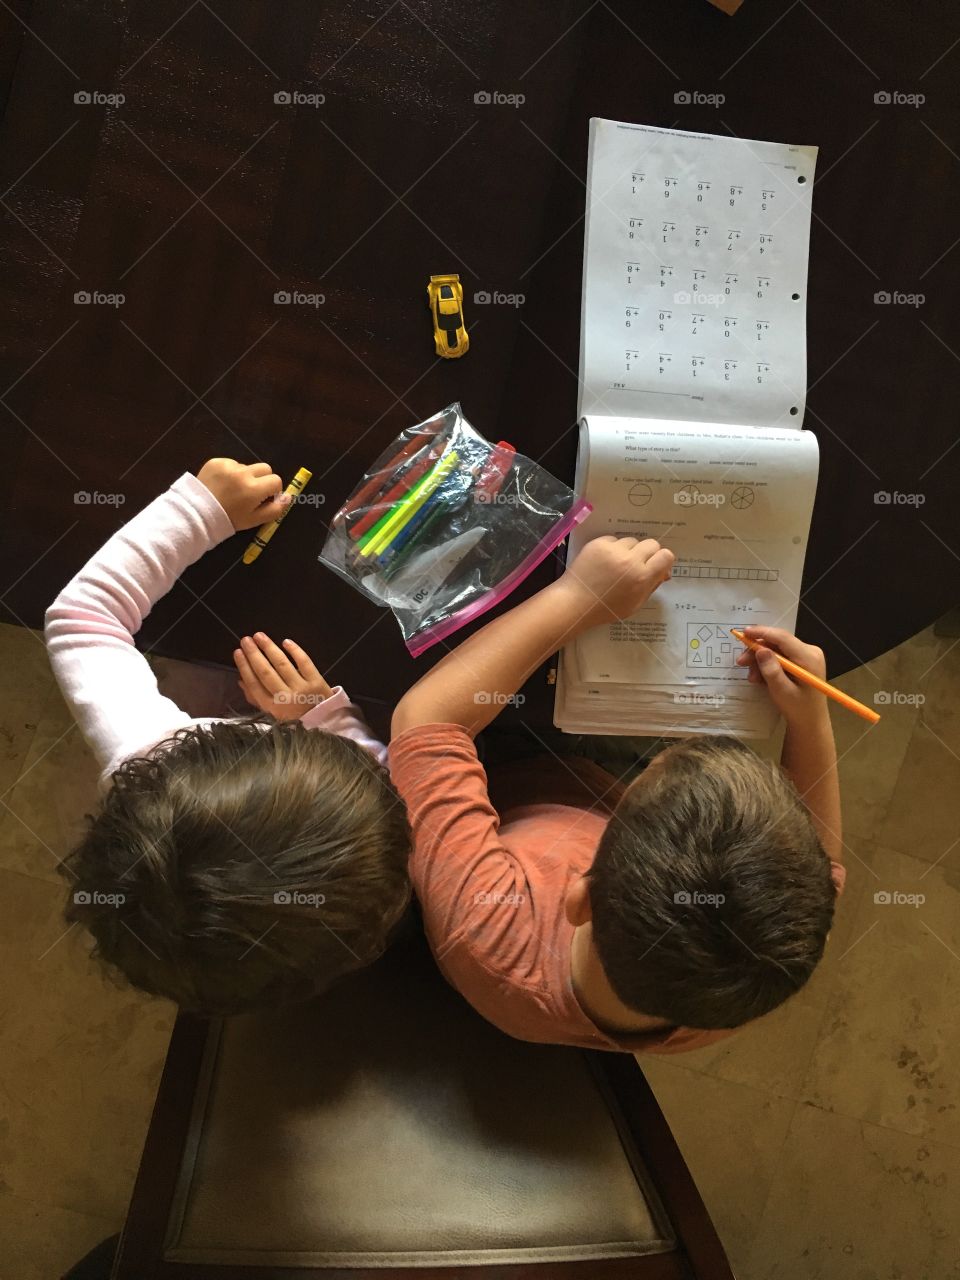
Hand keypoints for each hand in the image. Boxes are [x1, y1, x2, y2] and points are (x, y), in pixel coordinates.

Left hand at [197, 459, 288, 530]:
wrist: (196, 514)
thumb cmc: (228, 519)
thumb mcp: (254, 520)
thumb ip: (275, 510)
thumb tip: (288, 497)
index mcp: (254, 489)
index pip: (276, 480)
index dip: (273, 491)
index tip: (263, 498)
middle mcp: (243, 473)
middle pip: (264, 468)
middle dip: (262, 479)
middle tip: (250, 493)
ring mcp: (228, 465)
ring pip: (247, 466)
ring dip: (244, 476)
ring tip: (231, 490)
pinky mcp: (216, 462)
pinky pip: (231, 464)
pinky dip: (230, 473)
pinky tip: (221, 484)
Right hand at [233, 633, 332, 719]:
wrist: (325, 722)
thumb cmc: (295, 716)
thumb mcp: (273, 712)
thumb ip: (256, 698)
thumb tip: (241, 680)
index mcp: (272, 707)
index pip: (254, 684)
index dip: (244, 667)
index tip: (237, 652)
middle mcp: (285, 698)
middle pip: (266, 672)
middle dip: (254, 654)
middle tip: (245, 640)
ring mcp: (302, 689)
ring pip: (282, 665)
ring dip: (269, 648)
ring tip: (259, 636)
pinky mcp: (317, 681)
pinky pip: (304, 662)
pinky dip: (295, 651)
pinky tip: (285, 641)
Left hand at [556, 536, 674, 628]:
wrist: (575, 602)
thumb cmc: (606, 608)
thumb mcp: (635, 604)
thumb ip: (652, 586)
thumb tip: (664, 572)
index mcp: (641, 577)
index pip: (666, 555)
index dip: (663, 560)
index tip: (656, 566)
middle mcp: (630, 560)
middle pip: (652, 544)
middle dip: (648, 554)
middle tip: (638, 565)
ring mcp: (613, 549)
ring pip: (632, 541)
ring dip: (630, 550)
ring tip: (618, 564)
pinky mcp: (598, 543)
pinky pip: (614, 539)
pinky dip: (613, 548)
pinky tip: (605, 561)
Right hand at [735, 626, 826, 722]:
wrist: (810, 721)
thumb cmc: (798, 709)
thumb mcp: (782, 692)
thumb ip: (771, 670)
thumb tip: (761, 650)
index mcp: (809, 657)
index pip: (783, 638)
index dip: (762, 633)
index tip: (744, 632)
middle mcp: (809, 651)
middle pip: (778, 643)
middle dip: (758, 652)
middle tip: (741, 662)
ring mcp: (806, 655)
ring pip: (776, 650)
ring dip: (761, 661)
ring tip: (752, 677)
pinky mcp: (801, 661)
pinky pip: (780, 657)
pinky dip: (768, 665)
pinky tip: (760, 678)